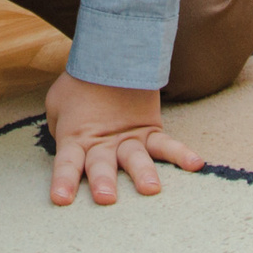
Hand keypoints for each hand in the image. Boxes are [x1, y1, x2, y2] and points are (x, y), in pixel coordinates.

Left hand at [44, 73, 202, 205]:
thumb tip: (69, 154)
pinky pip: (166, 144)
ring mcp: (129, 138)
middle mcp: (103, 143)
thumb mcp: (56, 105)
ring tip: (150, 188)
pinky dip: (181, 154)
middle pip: (101, 164)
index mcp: (76, 138)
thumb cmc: (78, 84)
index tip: (61, 200)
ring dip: (141, 173)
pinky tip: (195, 164)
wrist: (109, 53)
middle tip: (106, 197)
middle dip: (103, 181)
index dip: (64, 181)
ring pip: (135, 158)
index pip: (67, 163)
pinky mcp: (150, 130)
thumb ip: (59, 131)